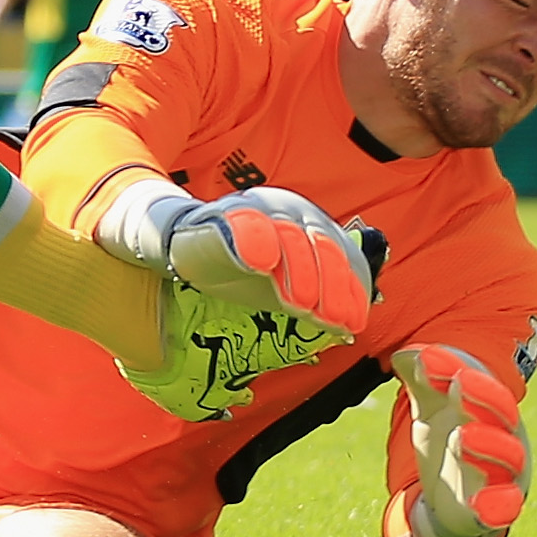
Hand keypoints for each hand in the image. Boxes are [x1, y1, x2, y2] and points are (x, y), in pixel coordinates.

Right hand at [164, 185, 377, 341]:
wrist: (185, 243)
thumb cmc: (245, 265)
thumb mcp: (287, 286)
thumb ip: (317, 301)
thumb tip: (349, 326)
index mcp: (310, 223)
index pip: (340, 254)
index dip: (349, 289)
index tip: (352, 322)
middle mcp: (287, 210)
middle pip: (320, 244)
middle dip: (330, 284)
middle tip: (331, 318)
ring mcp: (255, 210)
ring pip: (287, 236)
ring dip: (298, 270)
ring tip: (300, 303)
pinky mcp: (222, 217)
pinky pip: (242, 225)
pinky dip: (255, 241)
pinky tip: (262, 263)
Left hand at [392, 344, 531, 536]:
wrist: (453, 501)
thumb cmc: (447, 441)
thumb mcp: (430, 409)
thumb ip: (421, 380)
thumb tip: (404, 353)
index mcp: (489, 407)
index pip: (477, 380)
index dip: (453, 367)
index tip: (426, 358)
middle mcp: (504, 435)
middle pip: (502, 412)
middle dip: (482, 396)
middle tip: (459, 381)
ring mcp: (505, 473)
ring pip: (508, 457)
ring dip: (490, 446)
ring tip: (462, 436)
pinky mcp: (496, 509)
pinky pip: (506, 508)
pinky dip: (500, 506)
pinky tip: (485, 506)